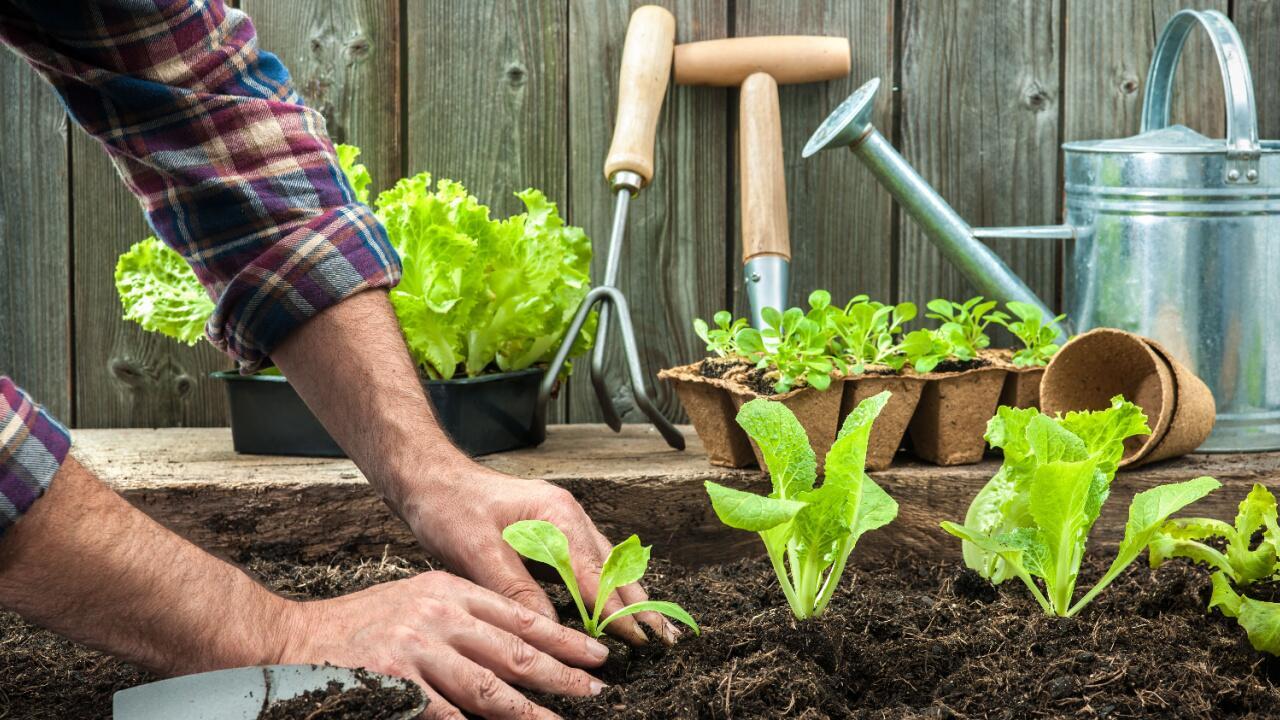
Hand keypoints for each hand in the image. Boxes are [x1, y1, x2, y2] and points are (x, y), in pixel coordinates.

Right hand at [278, 570, 608, 718]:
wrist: (293, 639)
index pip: (518, 615)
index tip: (596, 654)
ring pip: (488, 688)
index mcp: (447, 592)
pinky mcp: (395, 684)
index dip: (562, 638)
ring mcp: (416, 652)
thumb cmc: (361, 625)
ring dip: (530, 710)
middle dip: (561, 673)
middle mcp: (437, 617)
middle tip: (596, 689)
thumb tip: (516, 643)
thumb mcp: (417, 601)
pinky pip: (446, 714)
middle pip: (513, 650)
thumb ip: (463, 618)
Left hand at [404, 464, 679, 645]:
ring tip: (653, 627)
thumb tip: (549, 628)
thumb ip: (516, 589)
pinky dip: (609, 585)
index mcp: (556, 515)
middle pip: (614, 567)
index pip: (596, 574)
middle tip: (665, 639)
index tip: (639, 640)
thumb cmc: (449, 507)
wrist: (430, 477)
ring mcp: (564, 520)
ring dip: (630, 596)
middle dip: (640, 604)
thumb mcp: (476, 551)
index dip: (617, 611)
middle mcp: (569, 515)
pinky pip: (591, 560)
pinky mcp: (553, 529)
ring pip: (608, 563)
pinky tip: (618, 603)